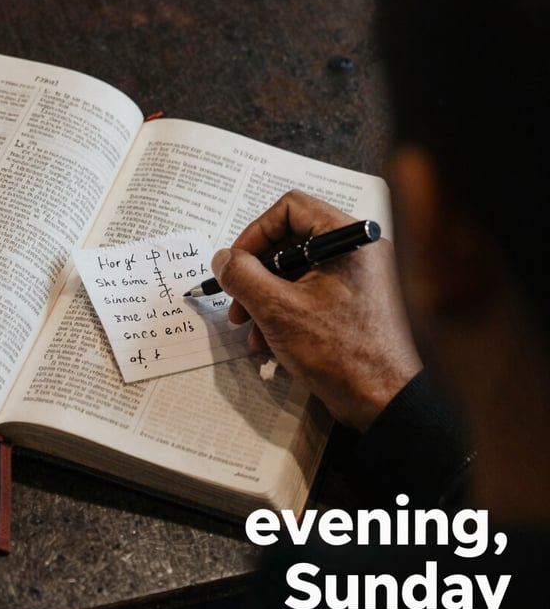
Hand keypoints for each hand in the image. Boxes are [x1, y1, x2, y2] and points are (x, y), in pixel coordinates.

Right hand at [212, 191, 421, 430]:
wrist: (385, 399)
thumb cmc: (344, 353)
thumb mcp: (278, 310)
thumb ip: (244, 277)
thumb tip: (223, 258)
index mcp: (348, 238)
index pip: (290, 208)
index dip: (254, 233)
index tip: (234, 262)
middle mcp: (356, 252)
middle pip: (290, 242)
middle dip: (255, 275)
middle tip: (235, 301)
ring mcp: (357, 279)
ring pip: (297, 272)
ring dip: (264, 298)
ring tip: (248, 328)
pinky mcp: (353, 304)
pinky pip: (311, 293)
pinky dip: (284, 311)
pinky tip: (268, 340)